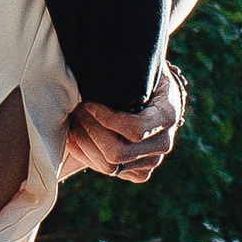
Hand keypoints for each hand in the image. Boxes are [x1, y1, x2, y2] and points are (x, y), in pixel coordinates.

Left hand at [61, 64, 187, 183]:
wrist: (159, 98)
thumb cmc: (146, 77)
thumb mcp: (143, 69)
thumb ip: (128, 76)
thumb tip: (96, 76)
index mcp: (168, 116)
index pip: (134, 130)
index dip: (105, 120)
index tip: (88, 104)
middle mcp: (163, 143)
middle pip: (118, 153)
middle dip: (90, 132)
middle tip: (76, 112)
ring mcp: (151, 161)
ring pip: (109, 166)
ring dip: (84, 144)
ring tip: (73, 122)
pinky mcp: (138, 172)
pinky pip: (107, 170)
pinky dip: (86, 155)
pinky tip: (76, 137)